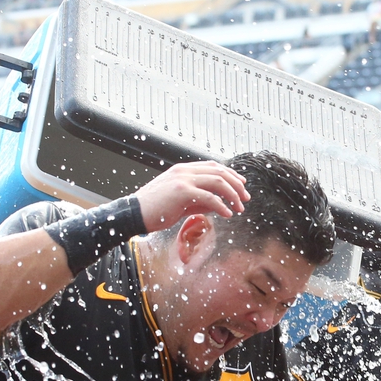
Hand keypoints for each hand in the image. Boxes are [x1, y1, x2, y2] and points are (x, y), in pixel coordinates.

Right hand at [135, 161, 249, 232]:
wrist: (134, 213)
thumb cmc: (154, 209)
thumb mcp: (179, 202)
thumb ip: (198, 200)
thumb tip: (217, 204)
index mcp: (183, 170)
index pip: (213, 167)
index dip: (231, 174)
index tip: (242, 185)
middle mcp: (184, 171)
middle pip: (220, 172)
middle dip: (237, 185)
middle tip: (246, 198)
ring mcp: (183, 180)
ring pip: (218, 182)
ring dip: (233, 195)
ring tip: (240, 207)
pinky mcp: (182, 192)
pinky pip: (209, 197)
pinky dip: (222, 206)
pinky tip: (228, 214)